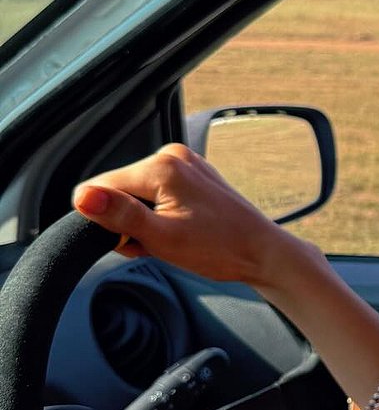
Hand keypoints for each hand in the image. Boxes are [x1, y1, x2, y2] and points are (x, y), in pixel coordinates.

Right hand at [71, 143, 307, 287]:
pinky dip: (161, 216)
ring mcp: (186, 164)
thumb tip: (83, 197)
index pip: (100, 187)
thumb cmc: (220, 248)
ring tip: (172, 239)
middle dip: (129, 222)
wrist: (263, 253)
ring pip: (138, 195)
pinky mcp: (194, 176)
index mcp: (161, 166)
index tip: (133, 240)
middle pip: (120, 191)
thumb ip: (120, 215)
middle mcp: (173, 156)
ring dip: (145, 222)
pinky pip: (158, 194)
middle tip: (157, 243)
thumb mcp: (162, 238)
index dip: (108, 221)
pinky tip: (181, 230)